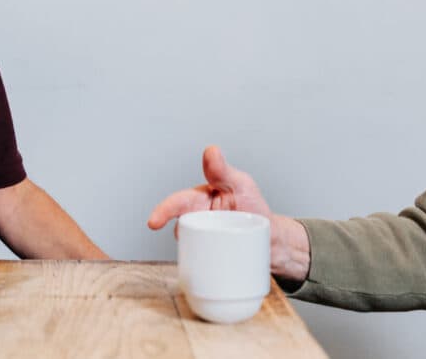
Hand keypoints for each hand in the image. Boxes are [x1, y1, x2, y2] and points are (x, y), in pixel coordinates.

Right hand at [147, 147, 310, 281]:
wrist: (272, 241)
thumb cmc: (254, 208)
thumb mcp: (241, 185)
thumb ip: (223, 170)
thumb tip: (211, 151)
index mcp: (198, 201)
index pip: (177, 203)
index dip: (163, 211)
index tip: (153, 222)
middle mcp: (196, 221)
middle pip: (180, 229)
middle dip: (182, 237)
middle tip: (195, 244)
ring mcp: (202, 241)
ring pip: (188, 247)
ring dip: (194, 253)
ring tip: (218, 254)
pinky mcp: (208, 259)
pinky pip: (198, 264)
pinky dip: (198, 269)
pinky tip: (206, 274)